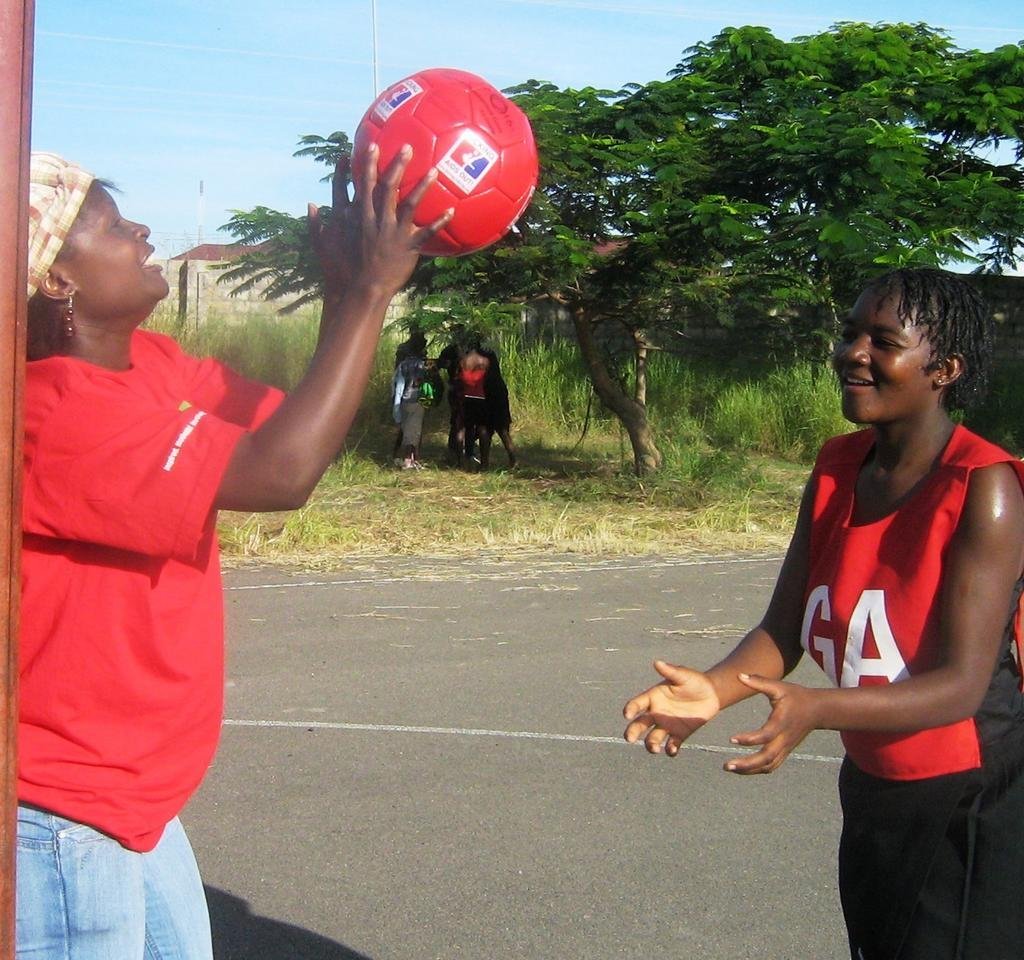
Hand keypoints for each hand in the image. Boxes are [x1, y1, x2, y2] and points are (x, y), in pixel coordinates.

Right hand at [307, 147, 452, 298]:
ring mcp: (393, 232)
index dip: (365, 164)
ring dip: (423, 186)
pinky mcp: (408, 246)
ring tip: (435, 170)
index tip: (370, 146)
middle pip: (388, 186)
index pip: (361, 184)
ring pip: (410, 203)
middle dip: (397, 165)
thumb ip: (315, 223)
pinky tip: (452, 210)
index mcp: (358, 216)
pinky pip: (427, 232)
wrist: (359, 291)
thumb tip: (309, 204)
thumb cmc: (341, 271)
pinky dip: (439, 222)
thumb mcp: (322, 245)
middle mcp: (377, 220)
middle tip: (407, 147)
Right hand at [622, 660, 721, 755]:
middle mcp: (657, 712)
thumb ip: (670, 671)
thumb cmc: (694, 680)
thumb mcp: (683, 675)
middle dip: (633, 731)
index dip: (630, 709)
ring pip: (653, 738)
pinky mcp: (680, 734)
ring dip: (651, 744)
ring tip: (655, 749)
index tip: (627, 715)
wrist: (712, 693)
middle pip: (640, 724)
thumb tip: (657, 662)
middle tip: (629, 738)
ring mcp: (667, 725)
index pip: (637, 704)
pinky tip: (672, 750)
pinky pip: (672, 745)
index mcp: (653, 697)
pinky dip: (670, 750)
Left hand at [724, 674, 820, 774]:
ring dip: (749, 770)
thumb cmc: (796, 696)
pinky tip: (742, 769)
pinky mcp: (786, 751)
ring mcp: (786, 747)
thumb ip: (759, 682)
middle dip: (746, 764)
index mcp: (782, 722)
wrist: (818, 710)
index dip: (749, 739)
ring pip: (768, 765)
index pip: (766, 735)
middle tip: (726, 765)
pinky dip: (757, 770)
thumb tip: (739, 675)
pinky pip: (771, 765)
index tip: (731, 739)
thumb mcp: (779, 687)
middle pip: (766, 758)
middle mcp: (784, 738)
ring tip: (729, 768)